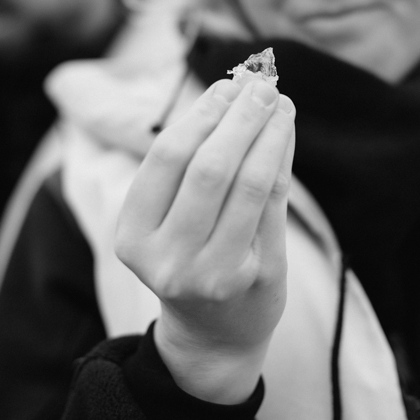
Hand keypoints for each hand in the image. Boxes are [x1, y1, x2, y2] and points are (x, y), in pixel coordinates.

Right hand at [115, 77, 294, 402]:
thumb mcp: (167, 218)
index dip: (200, 115)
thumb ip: (191, 160)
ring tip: (280, 102)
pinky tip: (286, 133)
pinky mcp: (258, 278)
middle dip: (240, 118)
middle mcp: (169, 259)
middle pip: (209, 168)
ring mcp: (215, 274)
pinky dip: (282, 159)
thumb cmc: (189, 256)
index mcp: (133, 235)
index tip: (226, 87)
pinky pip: (274, 203)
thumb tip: (235, 91)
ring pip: (248, 183)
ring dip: (268, 133)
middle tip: (261, 86)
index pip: (167, 158)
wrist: (213, 333)